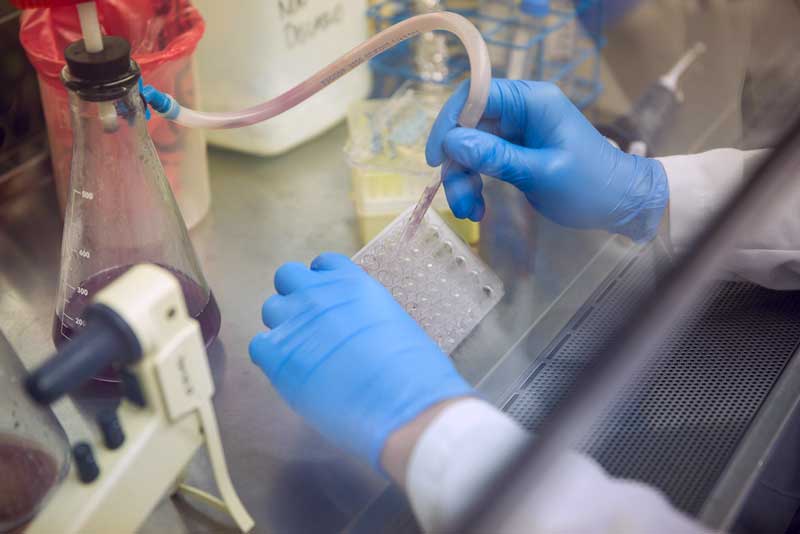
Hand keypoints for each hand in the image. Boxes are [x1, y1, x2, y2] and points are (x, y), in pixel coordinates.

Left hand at [249, 253, 472, 468]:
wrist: (403, 405)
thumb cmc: (414, 373)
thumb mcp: (396, 324)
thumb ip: (367, 316)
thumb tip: (358, 328)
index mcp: (354, 284)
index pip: (323, 264)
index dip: (322, 282)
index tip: (329, 300)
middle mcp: (320, 294)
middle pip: (287, 277)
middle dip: (296, 297)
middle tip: (311, 325)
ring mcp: (296, 322)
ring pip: (271, 309)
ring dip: (284, 326)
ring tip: (304, 353)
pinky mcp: (277, 355)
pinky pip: (259, 345)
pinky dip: (272, 358)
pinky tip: (294, 374)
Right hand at [426, 79, 668, 241]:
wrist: (619, 204)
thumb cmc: (590, 186)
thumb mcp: (542, 173)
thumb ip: (497, 157)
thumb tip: (453, 142)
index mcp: (533, 101)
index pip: (476, 94)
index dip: (450, 121)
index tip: (438, 157)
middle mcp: (521, 110)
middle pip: (468, 125)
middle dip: (457, 163)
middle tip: (457, 199)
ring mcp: (517, 131)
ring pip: (471, 147)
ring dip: (463, 179)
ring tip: (469, 211)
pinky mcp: (515, 151)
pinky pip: (482, 161)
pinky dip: (475, 184)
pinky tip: (478, 209)